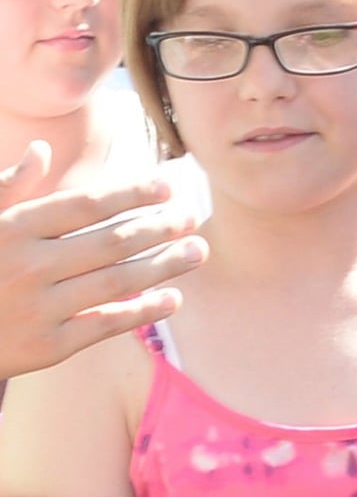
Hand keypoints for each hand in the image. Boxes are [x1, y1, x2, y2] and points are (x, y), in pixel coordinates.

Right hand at [0, 146, 206, 378]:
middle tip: (192, 218)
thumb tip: (41, 149)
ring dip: (165, 265)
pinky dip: (143, 311)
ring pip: (117, 281)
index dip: (131, 193)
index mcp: (13, 229)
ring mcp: (38, 308)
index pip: (86, 204)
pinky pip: (106, 323)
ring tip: (197, 251)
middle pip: (112, 241)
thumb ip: (9, 188)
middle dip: (160, 227)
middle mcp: (28, 266)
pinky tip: (172, 297)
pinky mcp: (47, 347)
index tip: (167, 186)